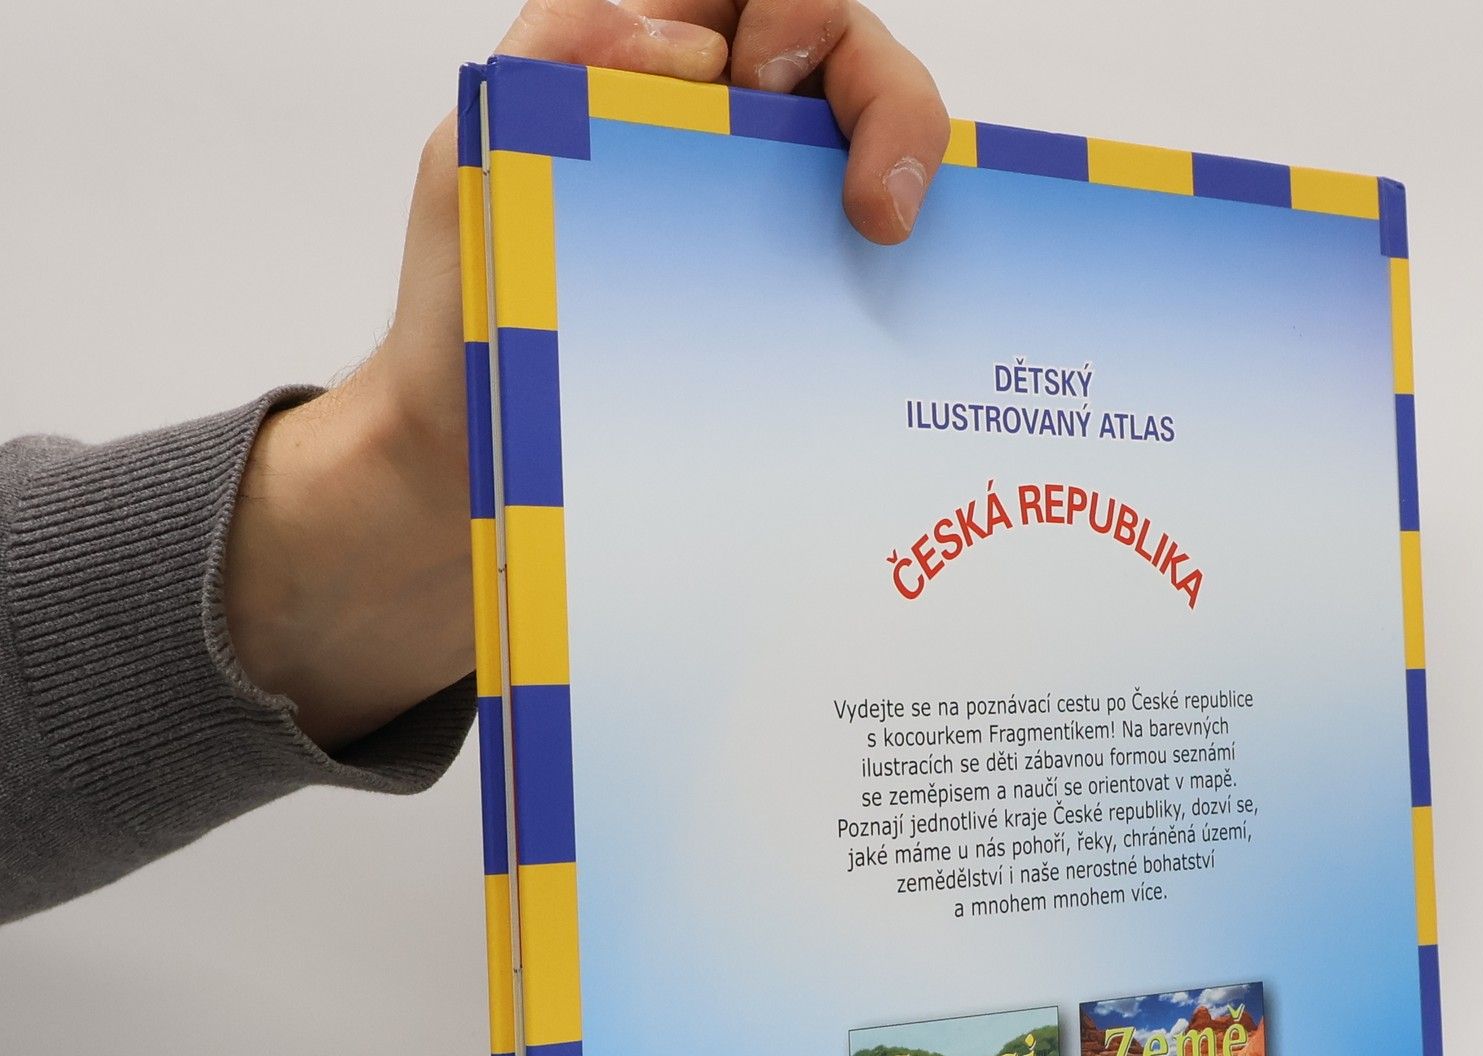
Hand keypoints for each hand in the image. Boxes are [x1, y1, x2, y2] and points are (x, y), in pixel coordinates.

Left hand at [226, 1, 946, 750]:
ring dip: (912, 191)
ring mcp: (764, 238)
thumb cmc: (460, 325)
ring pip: (879, 175)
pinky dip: (908, 289)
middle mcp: (721, 146)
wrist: (466, 473)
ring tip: (890, 255)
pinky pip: (867, 288)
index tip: (773, 87)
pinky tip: (906, 324)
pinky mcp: (789, 325)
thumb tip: (691, 44)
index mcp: (645, 80)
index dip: (802, 20)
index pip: (767, 0)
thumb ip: (555, 63)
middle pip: (852, 73)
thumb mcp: (468, 166)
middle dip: (894, 109)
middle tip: (881, 209)